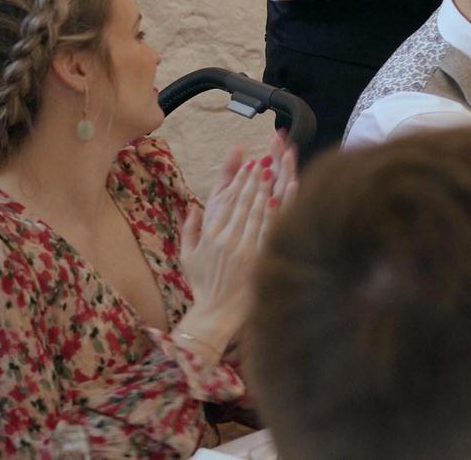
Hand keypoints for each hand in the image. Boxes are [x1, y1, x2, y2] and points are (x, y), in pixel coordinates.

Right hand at [177, 133, 293, 347]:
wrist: (216, 312)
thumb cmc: (202, 284)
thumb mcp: (187, 257)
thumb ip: (189, 229)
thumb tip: (193, 206)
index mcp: (212, 235)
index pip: (228, 200)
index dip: (240, 180)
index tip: (250, 163)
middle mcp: (228, 239)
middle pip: (245, 201)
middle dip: (256, 178)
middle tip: (267, 159)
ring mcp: (245, 248)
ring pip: (258, 211)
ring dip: (267, 188)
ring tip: (275, 170)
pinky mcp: (260, 258)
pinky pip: (270, 230)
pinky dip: (277, 211)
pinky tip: (283, 196)